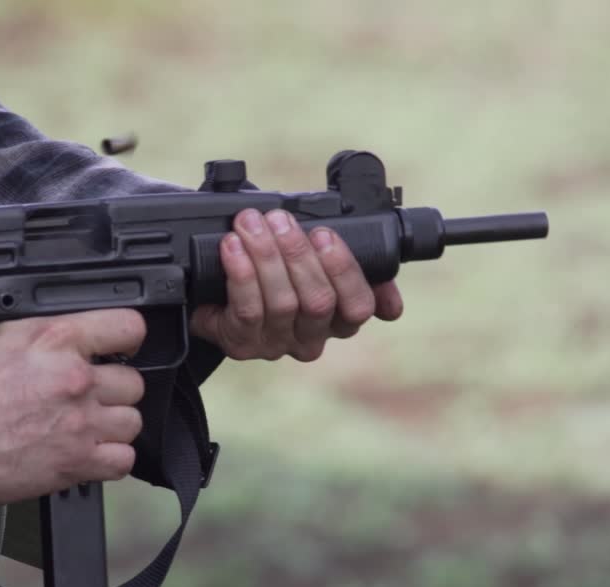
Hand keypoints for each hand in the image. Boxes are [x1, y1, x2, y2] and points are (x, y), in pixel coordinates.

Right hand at [0, 309, 146, 503]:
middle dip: (113, 388)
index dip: (126, 338)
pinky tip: (90, 452)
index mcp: (56, 341)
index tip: (121, 348)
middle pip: (133, 382)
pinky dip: (111, 459)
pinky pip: (122, 461)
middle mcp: (75, 380)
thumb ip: (44, 332)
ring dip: (113, 425)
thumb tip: (71, 330)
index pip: (127, 327)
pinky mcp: (76, 463)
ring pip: (132, 422)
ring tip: (88, 426)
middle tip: (89, 395)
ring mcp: (80, 424)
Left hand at [191, 208, 403, 360]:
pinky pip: (247, 311)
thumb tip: (393, 306)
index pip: (359, 306)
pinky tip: (233, 248)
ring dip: (266, 257)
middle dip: (298, 254)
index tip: (324, 234)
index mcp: (339, 319)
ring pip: (282, 304)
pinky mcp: (242, 345)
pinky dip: (241, 274)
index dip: (344, 270)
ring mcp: (277, 345)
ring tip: (251, 224)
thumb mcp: (317, 258)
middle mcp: (312, 338)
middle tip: (280, 219)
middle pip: (319, 302)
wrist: (216, 283)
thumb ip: (357, 266)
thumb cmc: (276, 264)